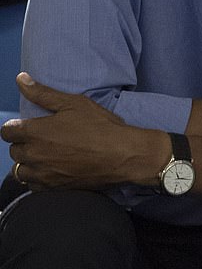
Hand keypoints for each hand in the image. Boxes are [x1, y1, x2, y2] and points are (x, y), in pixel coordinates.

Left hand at [1, 72, 163, 190]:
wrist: (122, 155)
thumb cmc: (101, 127)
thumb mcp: (74, 103)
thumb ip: (43, 93)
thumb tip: (21, 79)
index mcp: (35, 132)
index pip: (6, 131)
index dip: (16, 127)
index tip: (28, 125)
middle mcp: (33, 154)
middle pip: (13, 150)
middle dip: (24, 143)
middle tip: (45, 137)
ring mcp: (42, 174)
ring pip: (21, 170)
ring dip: (29, 162)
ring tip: (47, 154)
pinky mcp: (53, 188)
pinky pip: (33, 185)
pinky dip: (38, 177)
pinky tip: (53, 168)